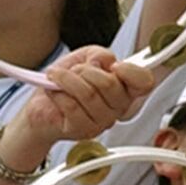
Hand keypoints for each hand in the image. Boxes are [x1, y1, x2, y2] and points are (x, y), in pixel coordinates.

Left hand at [12, 47, 155, 149]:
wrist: (41, 104)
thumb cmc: (65, 81)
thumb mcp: (84, 57)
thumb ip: (99, 54)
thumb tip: (105, 61)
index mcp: (124, 88)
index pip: (144, 82)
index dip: (132, 72)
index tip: (115, 65)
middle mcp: (117, 107)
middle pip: (110, 85)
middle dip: (85, 70)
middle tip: (74, 70)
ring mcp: (101, 122)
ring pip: (88, 94)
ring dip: (67, 79)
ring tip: (57, 77)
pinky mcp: (82, 130)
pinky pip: (72, 106)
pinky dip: (57, 92)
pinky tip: (54, 92)